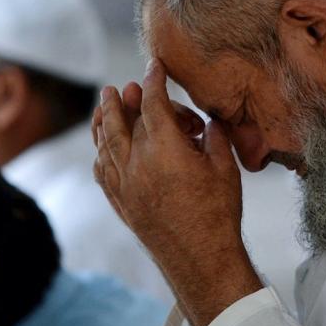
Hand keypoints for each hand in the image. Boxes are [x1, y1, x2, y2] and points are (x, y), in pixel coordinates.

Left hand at [92, 61, 261, 325]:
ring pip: (105, 144)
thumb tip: (208, 122)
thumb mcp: (225, 168)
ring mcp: (124, 184)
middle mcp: (137, 162)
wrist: (200, 259)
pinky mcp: (120, 203)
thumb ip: (213, 137)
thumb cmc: (218, 213)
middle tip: (121, 87)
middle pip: (121, 120)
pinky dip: (101, 153)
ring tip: (103, 107)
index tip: (155, 67)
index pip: (153, 103)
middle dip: (121, 100)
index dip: (154, 81)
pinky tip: (103, 148)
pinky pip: (102, 171)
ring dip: (103, 122)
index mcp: (165, 148)